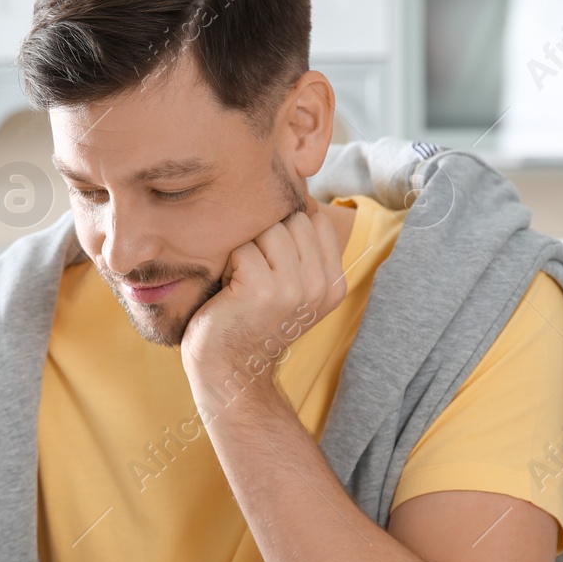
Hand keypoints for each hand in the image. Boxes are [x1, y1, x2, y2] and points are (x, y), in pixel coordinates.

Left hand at [180, 207, 346, 407]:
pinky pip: (242, 248)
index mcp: (334, 283)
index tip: (272, 268)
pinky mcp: (262, 289)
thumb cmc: (252, 320)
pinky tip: (230, 293)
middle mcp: (321, 285)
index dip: (285, 233)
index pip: (315, 220)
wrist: (231, 369)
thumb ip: (304, 247)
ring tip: (242, 283)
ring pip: (268, 230)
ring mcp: (294, 287)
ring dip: (246, 251)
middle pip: (292, 220)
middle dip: (265, 239)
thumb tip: (302, 192)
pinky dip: (228, 266)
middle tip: (253, 277)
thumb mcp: (293, 285)